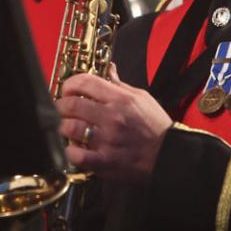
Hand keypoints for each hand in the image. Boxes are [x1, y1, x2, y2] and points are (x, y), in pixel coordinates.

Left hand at [55, 64, 172, 183]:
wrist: (169, 156)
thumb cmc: (156, 127)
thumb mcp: (142, 98)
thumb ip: (120, 84)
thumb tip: (108, 68)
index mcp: (121, 99)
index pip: (84, 82)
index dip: (69, 84)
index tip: (68, 90)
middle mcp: (112, 117)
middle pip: (71, 105)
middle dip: (61, 106)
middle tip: (62, 109)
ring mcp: (107, 140)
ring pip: (70, 128)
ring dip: (64, 127)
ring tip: (68, 128)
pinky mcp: (105, 161)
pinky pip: (77, 155)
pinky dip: (70, 151)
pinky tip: (74, 148)